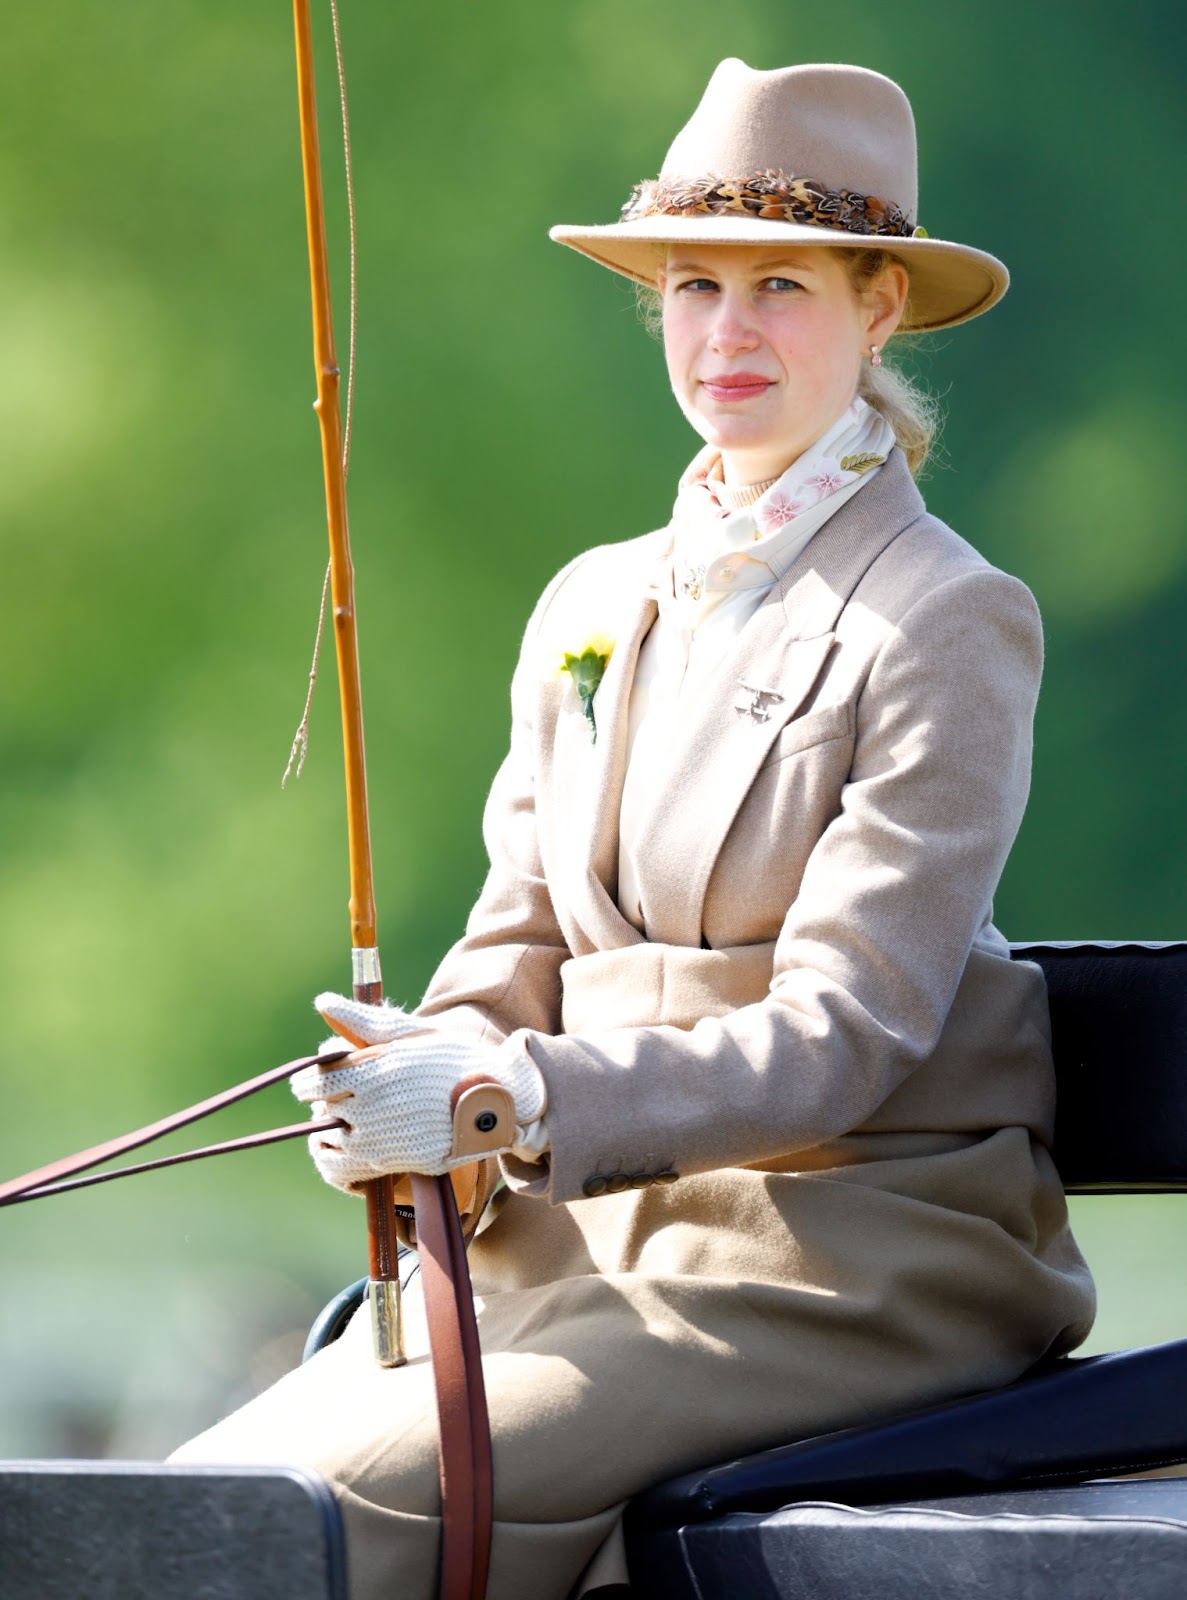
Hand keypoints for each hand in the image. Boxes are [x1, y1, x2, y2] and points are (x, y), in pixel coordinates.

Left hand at [291, 992, 546, 1191]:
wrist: (494, 1099)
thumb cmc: (452, 1058)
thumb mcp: (410, 1032)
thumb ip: (363, 1020)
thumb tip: (322, 1002)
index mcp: (372, 1073)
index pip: (317, 1082)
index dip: (308, 1081)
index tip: (310, 1081)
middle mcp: (373, 1110)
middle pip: (322, 1113)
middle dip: (323, 1105)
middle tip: (331, 1099)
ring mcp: (383, 1141)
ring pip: (332, 1144)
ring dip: (331, 1133)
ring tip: (343, 1123)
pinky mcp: (396, 1164)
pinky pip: (351, 1168)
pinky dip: (343, 1159)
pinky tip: (356, 1145)